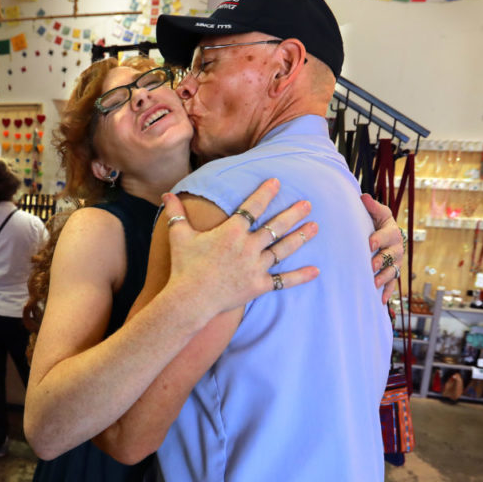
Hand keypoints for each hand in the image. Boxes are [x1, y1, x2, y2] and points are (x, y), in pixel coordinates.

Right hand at [162, 178, 319, 317]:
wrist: (190, 299)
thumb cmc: (184, 267)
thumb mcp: (179, 236)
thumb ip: (176, 214)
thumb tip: (166, 195)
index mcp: (231, 232)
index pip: (252, 207)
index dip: (265, 193)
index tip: (277, 182)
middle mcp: (248, 247)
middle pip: (275, 227)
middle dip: (292, 214)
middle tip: (308, 204)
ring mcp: (256, 267)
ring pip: (283, 249)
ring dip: (300, 237)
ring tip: (315, 226)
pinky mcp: (258, 286)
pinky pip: (283, 281)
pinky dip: (300, 277)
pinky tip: (316, 271)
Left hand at [361, 194, 403, 304]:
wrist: (388, 236)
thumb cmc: (378, 223)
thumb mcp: (378, 213)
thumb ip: (371, 207)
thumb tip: (363, 197)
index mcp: (392, 232)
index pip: (386, 235)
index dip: (378, 239)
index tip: (369, 243)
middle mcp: (397, 248)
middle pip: (390, 255)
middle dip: (380, 260)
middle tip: (370, 265)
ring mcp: (396, 262)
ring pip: (391, 271)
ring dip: (383, 277)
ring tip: (373, 283)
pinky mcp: (393, 273)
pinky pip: (392, 283)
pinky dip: (387, 291)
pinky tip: (380, 300)